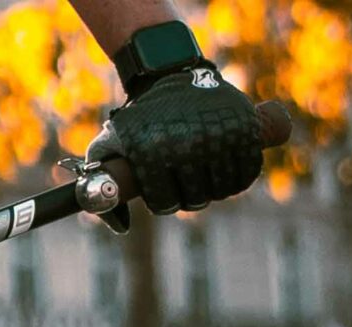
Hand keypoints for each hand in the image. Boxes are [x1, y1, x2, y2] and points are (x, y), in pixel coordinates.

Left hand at [90, 66, 264, 213]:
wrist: (171, 74)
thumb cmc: (138, 118)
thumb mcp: (109, 144)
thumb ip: (103, 184)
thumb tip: (122, 227)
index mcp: (154, 152)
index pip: (165, 202)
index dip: (163, 202)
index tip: (163, 192)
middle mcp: (188, 145)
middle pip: (196, 199)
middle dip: (189, 197)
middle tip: (185, 184)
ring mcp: (219, 136)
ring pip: (224, 188)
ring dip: (215, 189)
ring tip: (204, 177)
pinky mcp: (246, 128)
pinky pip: (248, 171)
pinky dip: (241, 177)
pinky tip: (228, 172)